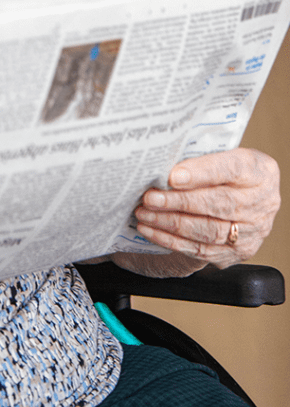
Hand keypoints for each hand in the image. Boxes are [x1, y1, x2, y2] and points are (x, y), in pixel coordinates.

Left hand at [132, 148, 280, 269]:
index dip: (201, 172)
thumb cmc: (229, 171)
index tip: (173, 176)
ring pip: (208, 230)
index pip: (231, 169)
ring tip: (145, 214)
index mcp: (260, 171)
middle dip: (179, 201)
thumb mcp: (224, 154)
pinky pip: (201, 250)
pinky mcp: (236, 252)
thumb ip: (201, 156)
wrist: (250, 200)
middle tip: (150, 198)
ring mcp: (251, 232)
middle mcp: (261, 203)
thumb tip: (163, 163)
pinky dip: (172, 241)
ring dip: (171, 223)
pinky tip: (151, 231)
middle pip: (218, 203)